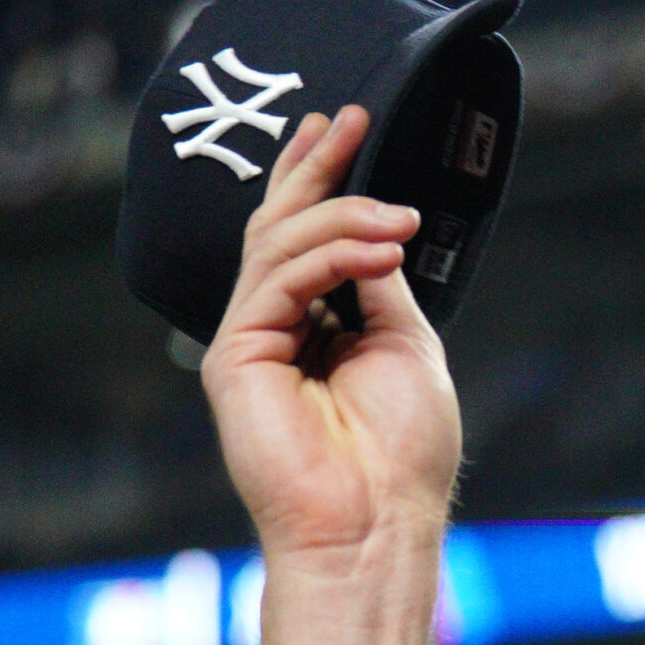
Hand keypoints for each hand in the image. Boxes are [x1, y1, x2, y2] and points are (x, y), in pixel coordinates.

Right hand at [200, 105, 461, 567]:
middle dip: (315, 169)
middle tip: (347, 120)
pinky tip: (378, 251)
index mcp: (322, 330)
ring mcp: (253, 340)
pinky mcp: (235, 355)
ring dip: (343, 218)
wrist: (376, 523)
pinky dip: (330, 256)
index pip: (313, 241)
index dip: (325, 181)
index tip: (350, 127)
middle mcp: (281, 330)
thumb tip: (376, 230)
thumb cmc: (402, 455)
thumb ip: (383, 287)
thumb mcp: (409, 349)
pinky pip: (278, 281)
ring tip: (397, 221)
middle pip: (283, 228)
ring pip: (281, 246)